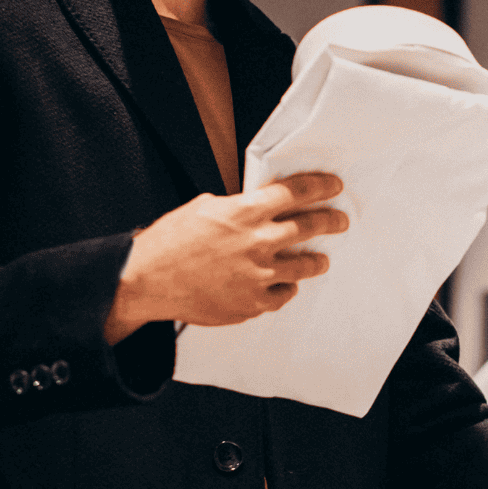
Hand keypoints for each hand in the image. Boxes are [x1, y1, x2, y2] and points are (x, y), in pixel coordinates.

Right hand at [104, 172, 348, 343]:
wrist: (147, 281)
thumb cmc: (169, 241)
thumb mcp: (203, 207)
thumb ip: (236, 207)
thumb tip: (256, 206)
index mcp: (245, 211)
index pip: (297, 192)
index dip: (321, 186)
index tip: (334, 186)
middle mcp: (258, 241)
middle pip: (310, 227)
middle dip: (331, 221)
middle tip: (340, 220)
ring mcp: (259, 275)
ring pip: (304, 265)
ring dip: (316, 261)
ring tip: (321, 260)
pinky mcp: (252, 302)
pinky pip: (282, 294)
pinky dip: (285, 288)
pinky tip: (286, 285)